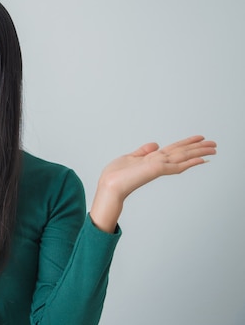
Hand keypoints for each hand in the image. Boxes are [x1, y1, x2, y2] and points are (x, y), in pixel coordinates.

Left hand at [90, 135, 216, 231]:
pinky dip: (190, 162)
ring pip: (183, 156)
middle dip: (198, 147)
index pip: (173, 149)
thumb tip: (155, 144)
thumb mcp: (130, 157)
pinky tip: (201, 160)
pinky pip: (177, 165)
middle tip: (214, 144)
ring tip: (214, 148)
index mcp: (152, 159)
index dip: (186, 143)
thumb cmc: (116, 175)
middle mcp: (158, 162)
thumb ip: (143, 151)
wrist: (110, 186)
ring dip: (199, 152)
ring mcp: (159, 166)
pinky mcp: (157, 170)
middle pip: (182, 152)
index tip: (199, 139)